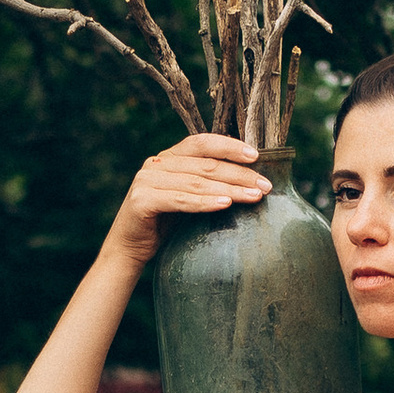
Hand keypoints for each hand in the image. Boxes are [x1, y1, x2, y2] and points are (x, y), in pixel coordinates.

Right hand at [108, 133, 268, 267]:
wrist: (128, 249)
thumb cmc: (163, 225)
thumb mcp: (187, 198)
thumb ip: (206, 184)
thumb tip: (249, 180)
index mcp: (168, 157)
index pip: (202, 143)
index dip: (229, 146)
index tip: (257, 156)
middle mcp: (157, 163)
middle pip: (205, 164)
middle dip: (239, 174)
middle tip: (265, 185)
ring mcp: (147, 180)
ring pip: (196, 181)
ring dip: (229, 189)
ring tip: (254, 196)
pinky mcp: (142, 200)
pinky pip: (180, 199)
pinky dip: (205, 202)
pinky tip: (225, 204)